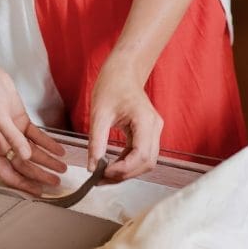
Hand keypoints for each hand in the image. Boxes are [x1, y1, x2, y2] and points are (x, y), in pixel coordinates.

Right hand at [0, 66, 66, 195]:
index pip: (7, 172)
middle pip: (23, 164)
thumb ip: (13, 137)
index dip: (23, 183)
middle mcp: (1, 143)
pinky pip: (36, 136)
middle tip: (56, 181)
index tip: (38, 192)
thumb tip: (26, 156)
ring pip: (32, 151)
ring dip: (47, 159)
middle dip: (39, 174)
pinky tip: (59, 150)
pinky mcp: (20, 121)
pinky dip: (48, 143)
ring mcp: (12, 132)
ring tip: (62, 167)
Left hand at [88, 55, 162, 181]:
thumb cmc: (112, 84)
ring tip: (103, 175)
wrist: (123, 69)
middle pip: (147, 162)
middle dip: (125, 174)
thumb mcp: (99, 113)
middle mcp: (155, 127)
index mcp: (145, 121)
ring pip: (146, 162)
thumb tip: (92, 167)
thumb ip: (96, 141)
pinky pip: (141, 154)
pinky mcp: (148, 132)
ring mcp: (154, 130)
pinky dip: (127, 163)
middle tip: (100, 179)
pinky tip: (110, 165)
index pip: (141, 155)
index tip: (103, 173)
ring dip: (127, 171)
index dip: (123, 169)